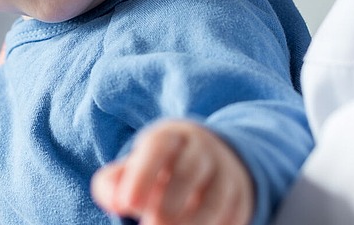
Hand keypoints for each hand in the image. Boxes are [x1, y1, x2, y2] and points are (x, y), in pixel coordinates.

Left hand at [91, 120, 251, 224]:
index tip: (127, 204)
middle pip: (188, 172)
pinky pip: (233, 217)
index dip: (142, 175)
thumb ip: (112, 184)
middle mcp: (202, 150)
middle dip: (168, 204)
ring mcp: (226, 173)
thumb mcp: (131, 169)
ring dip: (192, 223)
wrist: (206, 161)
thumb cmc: (156, 170)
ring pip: (215, 199)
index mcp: (170, 137)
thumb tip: (117, 203)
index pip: (158, 148)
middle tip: (150, 224)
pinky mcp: (242, 198)